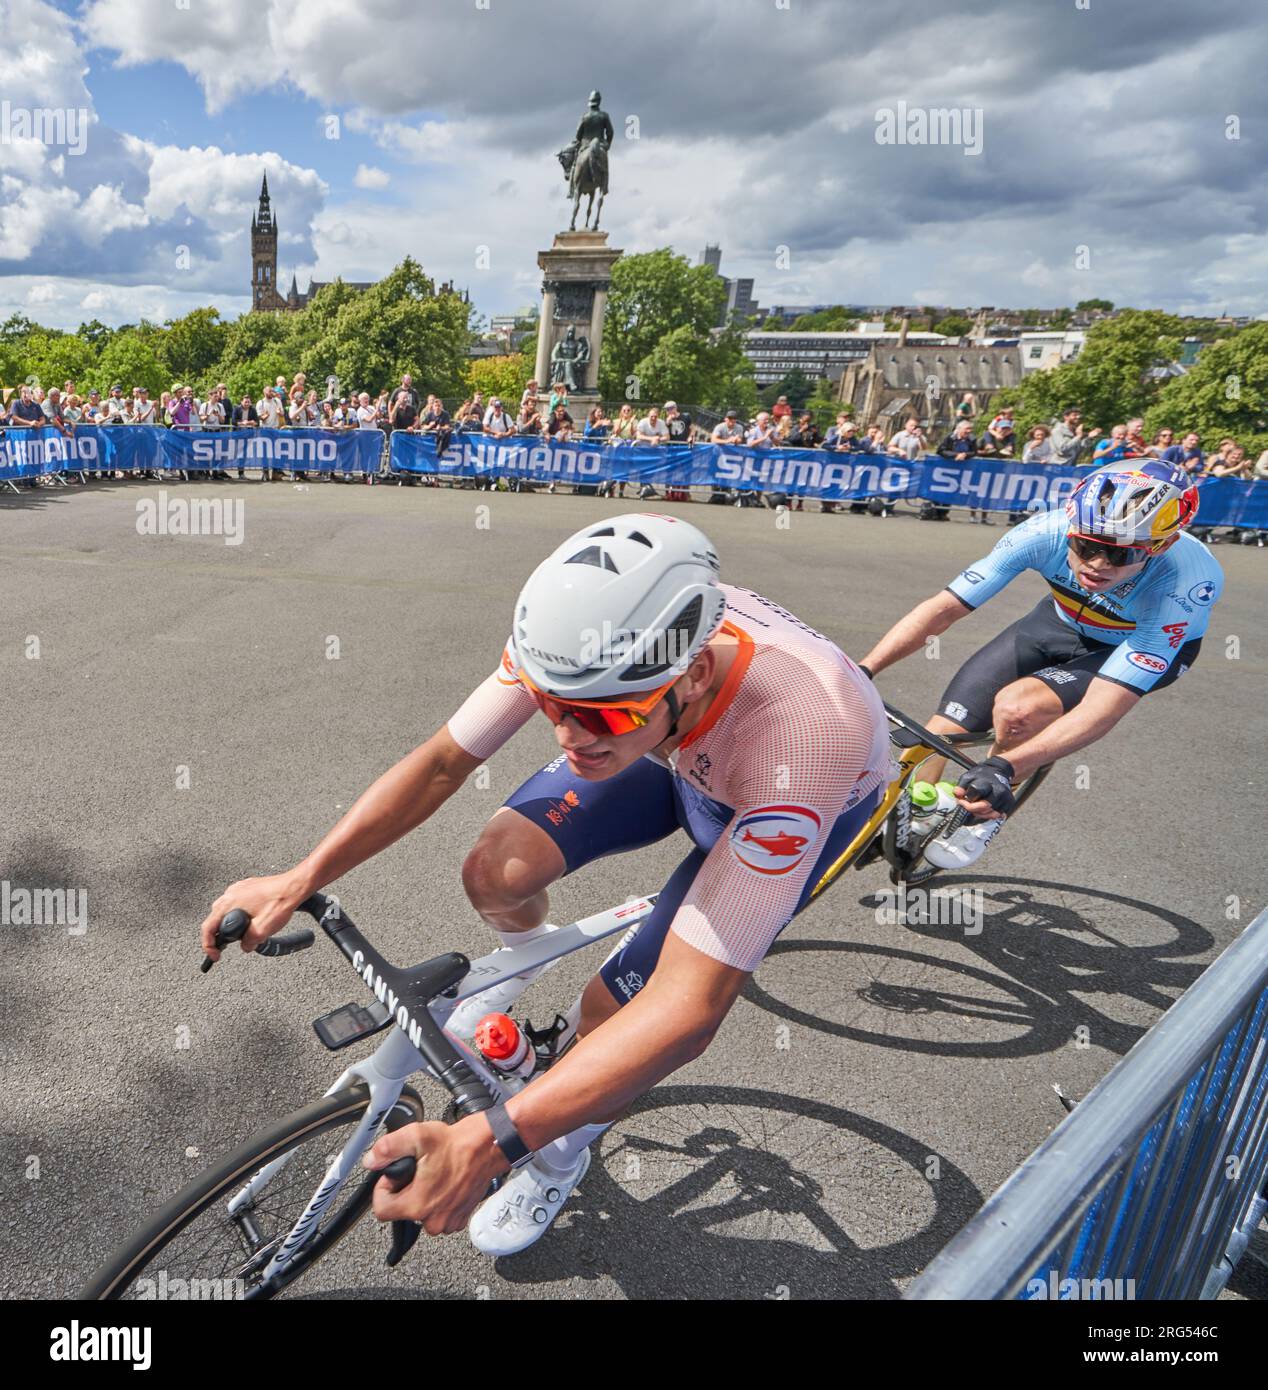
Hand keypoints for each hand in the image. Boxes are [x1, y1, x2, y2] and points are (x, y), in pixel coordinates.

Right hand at [199, 871, 308, 961]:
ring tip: (246, 931)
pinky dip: (241, 912)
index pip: (208, 927)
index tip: (215, 955)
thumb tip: (245, 946)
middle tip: (230, 944)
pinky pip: (238, 902)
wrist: (294, 886)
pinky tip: (254, 918)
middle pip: (216, 918)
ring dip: (233, 922)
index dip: (208, 945)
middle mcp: (230, 893)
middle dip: (222, 933)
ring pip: (227, 909)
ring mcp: (239, 888)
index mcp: (228, 903)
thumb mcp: (262, 930)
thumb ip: (249, 942)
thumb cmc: (280, 902)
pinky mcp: (248, 886)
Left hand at [365, 1117, 501, 1234]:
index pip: (381, 1210)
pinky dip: (439, 1201)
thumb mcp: (418, 1136)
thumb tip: (371, 1160)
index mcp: (418, 1203)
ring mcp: (448, 1221)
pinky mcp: (460, 1218)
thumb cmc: (459, 1143)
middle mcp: (433, 1219)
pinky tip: (447, 1182)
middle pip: (402, 1211)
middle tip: (420, 1170)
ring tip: (435, 1174)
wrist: (490, 1146)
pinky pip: (439, 1215)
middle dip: (406, 1191)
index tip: (395, 1176)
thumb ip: (388, 1147)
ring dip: (423, 1196)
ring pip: (421, 1214)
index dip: (383, 1189)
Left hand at [954, 755, 1016, 819]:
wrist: (998, 771)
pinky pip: (997, 816)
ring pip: (991, 814)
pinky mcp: (1010, 803)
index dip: (967, 800)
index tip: (961, 801)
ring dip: (980, 814)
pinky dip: (988, 815)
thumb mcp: (968, 776)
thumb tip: (957, 794)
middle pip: (985, 807)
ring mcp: (1006, 797)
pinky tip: (983, 810)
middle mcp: (999, 790)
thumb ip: (961, 786)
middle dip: (973, 809)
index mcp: (988, 782)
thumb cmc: (981, 776)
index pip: (977, 794)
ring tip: (974, 808)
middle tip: (967, 807)